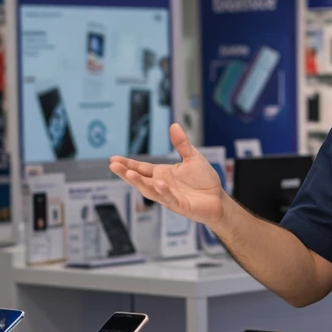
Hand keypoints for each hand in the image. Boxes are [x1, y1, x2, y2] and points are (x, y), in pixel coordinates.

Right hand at [109, 123, 225, 226]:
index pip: (141, 168)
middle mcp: (162, 185)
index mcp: (162, 174)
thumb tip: (173, 125)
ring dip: (140, 182)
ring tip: (128, 173)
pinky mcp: (180, 205)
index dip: (127, 164)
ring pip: (150, 191)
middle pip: (140, 179)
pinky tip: (158, 184)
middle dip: (126, 173)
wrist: (218, 199)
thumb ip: (181, 144)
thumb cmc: (204, 180)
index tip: (113, 159)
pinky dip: (164, 192)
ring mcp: (169, 196)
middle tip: (113, 166)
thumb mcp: (192, 158)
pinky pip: (170, 198)